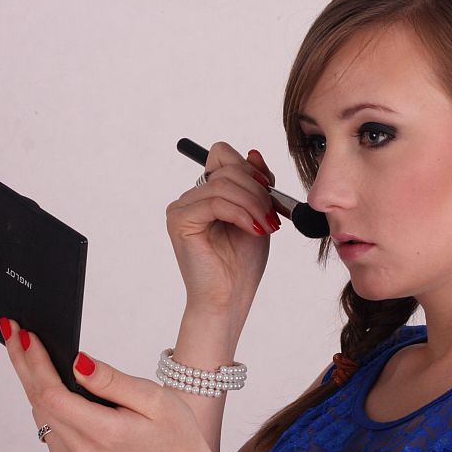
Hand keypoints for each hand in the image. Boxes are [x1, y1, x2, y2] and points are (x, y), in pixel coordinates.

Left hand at [0, 317, 238, 451]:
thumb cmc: (176, 438)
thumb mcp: (155, 400)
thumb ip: (112, 381)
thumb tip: (77, 362)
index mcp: (103, 434)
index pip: (52, 393)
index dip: (35, 362)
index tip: (25, 334)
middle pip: (38, 403)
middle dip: (25, 364)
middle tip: (14, 332)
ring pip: (40, 418)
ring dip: (33, 385)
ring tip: (28, 353)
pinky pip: (49, 434)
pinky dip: (46, 408)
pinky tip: (51, 389)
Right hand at [165, 144, 279, 316]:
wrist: (230, 298)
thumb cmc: (242, 263)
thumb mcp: (259, 213)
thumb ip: (257, 184)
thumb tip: (254, 153)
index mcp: (207, 193)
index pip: (223, 155)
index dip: (250, 169)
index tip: (270, 193)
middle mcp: (190, 197)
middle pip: (227, 168)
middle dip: (257, 190)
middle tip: (271, 217)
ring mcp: (181, 208)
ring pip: (224, 184)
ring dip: (253, 204)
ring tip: (265, 226)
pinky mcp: (180, 221)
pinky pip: (215, 202)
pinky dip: (240, 213)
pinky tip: (253, 230)